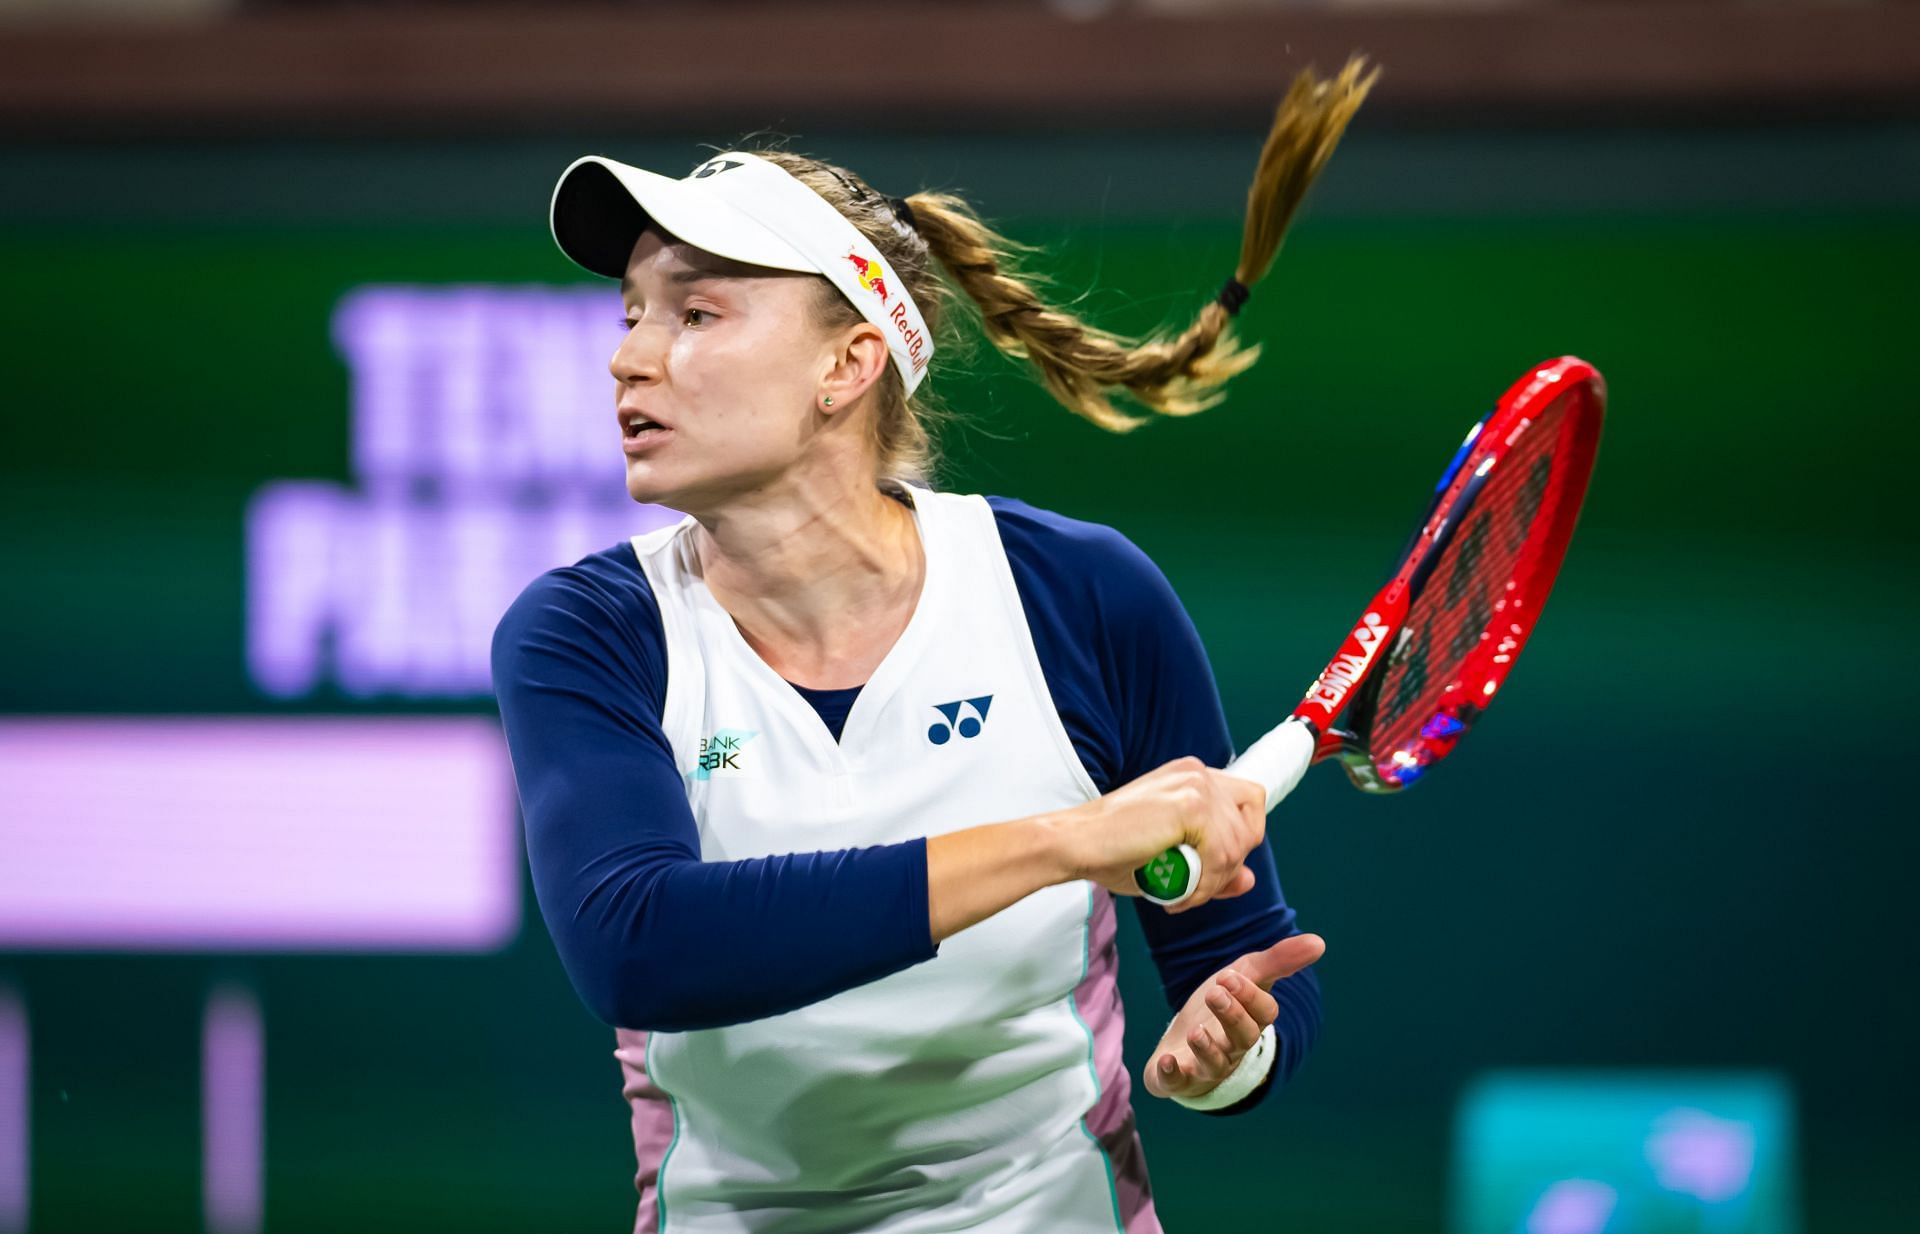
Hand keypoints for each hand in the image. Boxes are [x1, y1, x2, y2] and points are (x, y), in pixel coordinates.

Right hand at [1056, 756, 1267, 912]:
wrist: (1075, 843)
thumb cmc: (1113, 850)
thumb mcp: (1173, 859)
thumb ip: (1214, 865)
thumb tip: (1248, 880)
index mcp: (1192, 776)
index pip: (1250, 803)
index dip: (1239, 840)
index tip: (1213, 867)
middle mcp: (1198, 773)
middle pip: (1250, 826)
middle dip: (1228, 867)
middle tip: (1193, 889)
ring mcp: (1196, 785)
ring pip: (1238, 845)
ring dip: (1214, 881)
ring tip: (1181, 895)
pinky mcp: (1191, 804)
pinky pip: (1221, 856)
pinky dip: (1204, 885)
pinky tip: (1177, 895)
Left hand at [1142, 933, 1324, 1100]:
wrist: (1184, 1040)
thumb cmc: (1220, 1006)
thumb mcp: (1245, 976)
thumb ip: (1278, 960)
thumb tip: (1319, 942)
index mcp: (1251, 1020)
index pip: (1263, 1013)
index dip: (1249, 996)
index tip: (1229, 976)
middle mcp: (1233, 1046)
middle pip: (1243, 1037)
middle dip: (1231, 1015)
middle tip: (1215, 993)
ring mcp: (1206, 1064)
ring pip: (1215, 1062)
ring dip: (1207, 1048)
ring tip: (1196, 1031)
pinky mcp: (1178, 1077)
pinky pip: (1178, 1081)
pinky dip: (1172, 1074)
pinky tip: (1165, 1062)